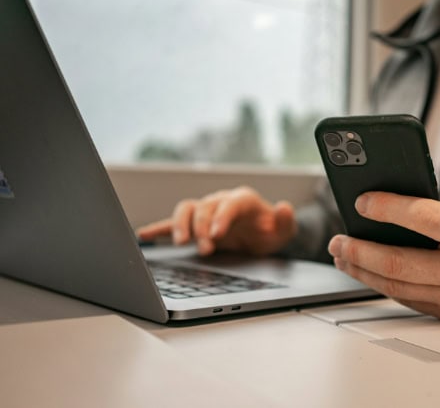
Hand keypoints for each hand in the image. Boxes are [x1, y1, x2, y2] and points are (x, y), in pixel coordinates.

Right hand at [137, 187, 296, 256]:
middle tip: (205, 248)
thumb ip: (286, 221)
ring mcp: (206, 211)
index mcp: (243, 200)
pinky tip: (144, 235)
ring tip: (180, 242)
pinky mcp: (195, 224)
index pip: (229, 204)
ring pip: (187, 209)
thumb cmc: (271, 231)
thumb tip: (285, 207)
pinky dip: (160, 227)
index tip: (217, 235)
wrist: (261, 234)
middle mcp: (221, 201)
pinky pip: (174, 222)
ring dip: (181, 224)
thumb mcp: (284, 231)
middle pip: (205, 207)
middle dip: (203, 227)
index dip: (222, 217)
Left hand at [328, 192, 439, 333]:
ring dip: (361, 270)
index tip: (363, 201)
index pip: (422, 218)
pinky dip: (381, 284)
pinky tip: (367, 271)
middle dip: (358, 250)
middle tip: (339, 239)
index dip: (387, 208)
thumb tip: (398, 208)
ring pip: (394, 286)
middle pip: (397, 263)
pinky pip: (406, 298)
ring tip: (343, 254)